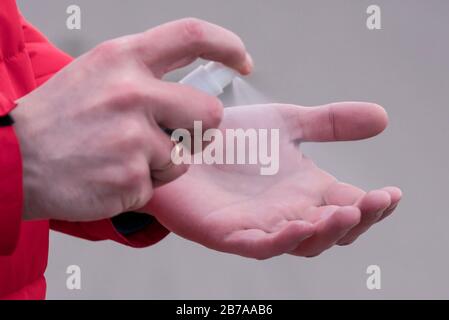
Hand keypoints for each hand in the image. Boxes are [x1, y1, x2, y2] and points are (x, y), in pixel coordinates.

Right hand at [11, 18, 252, 221]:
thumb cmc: (59, 118)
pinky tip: (110, 175)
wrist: (13, 160)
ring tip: (122, 157)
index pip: (192, 36)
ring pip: (186, 155)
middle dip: (198, 128)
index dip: (226, 46)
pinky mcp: (131, 177)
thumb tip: (191, 91)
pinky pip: (160, 184)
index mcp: (123, 59)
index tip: (243, 60)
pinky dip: (142, 184)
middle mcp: (132, 93)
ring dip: (164, 161)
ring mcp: (133, 138)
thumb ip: (144, 76)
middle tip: (171, 135)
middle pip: (209, 112)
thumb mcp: (96, 75)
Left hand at [144, 102, 401, 258]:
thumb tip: (382, 117)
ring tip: (348, 212)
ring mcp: (259, 225)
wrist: (182, 139)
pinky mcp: (227, 232)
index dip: (375, 205)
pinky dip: (283, 239)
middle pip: (332, 230)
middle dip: (359, 220)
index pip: (350, 204)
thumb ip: (329, 123)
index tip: (393, 193)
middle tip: (376, 202)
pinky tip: (300, 224)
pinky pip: (259, 244)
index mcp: (305, 191)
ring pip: (302, 242)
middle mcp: (288, 212)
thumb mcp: (286, 122)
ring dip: (328, 231)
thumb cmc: (232, 140)